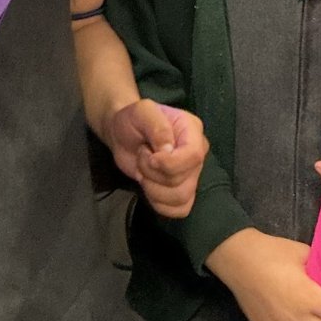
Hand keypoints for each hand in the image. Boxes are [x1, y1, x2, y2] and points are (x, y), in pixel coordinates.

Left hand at [106, 99, 207, 217]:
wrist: (122, 134)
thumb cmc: (133, 120)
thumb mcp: (141, 111)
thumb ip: (156, 125)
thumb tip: (168, 150)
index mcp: (192, 130)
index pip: (194, 155)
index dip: (170, 163)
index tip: (150, 156)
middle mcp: (198, 154)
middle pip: (183, 180)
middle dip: (153, 172)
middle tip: (142, 155)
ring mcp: (192, 175)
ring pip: (180, 198)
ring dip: (152, 188)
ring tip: (144, 169)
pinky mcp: (182, 192)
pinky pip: (178, 210)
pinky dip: (158, 202)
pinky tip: (149, 185)